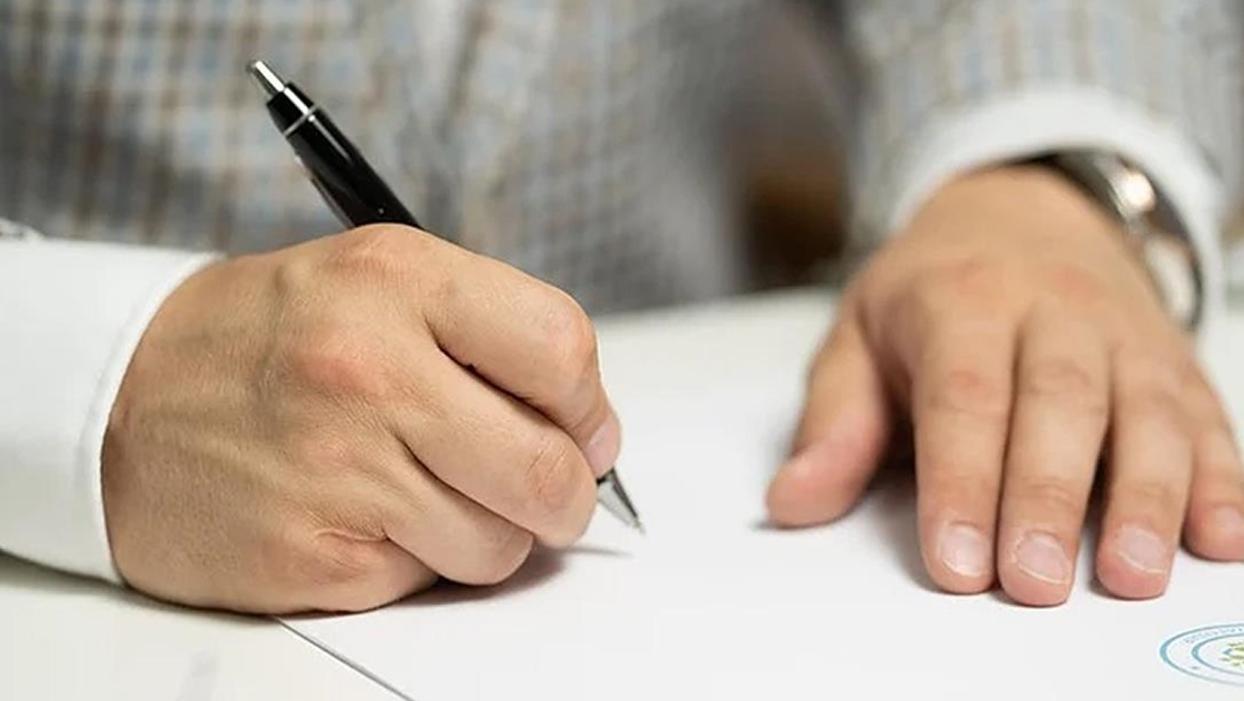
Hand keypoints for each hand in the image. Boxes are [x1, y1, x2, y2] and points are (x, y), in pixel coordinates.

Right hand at [102, 225, 619, 612]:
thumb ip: (485, 333)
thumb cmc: (263, 340)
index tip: (584, 430)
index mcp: (398, 281)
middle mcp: (370, 371)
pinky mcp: (315, 557)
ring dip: (488, 532)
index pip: (560, 349)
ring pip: (501, 544)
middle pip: (549, 470)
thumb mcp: (373, 280)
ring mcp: (340, 469)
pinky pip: (429, 582)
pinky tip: (368, 517)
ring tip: (431, 494)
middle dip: (566, 495)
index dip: (590, 406)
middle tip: (543, 488)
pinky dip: (418, 562)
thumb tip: (585, 425)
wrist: (116, 401)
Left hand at [767, 165, 1243, 604]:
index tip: (955, 562)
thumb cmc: (932, 291)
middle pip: (1058, 404)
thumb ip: (834, 423)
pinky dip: (1222, 480)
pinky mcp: (1174, 363)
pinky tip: (1221, 538)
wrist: (1023, 212)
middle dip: (1046, 498)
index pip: (962, 396)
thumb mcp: (858, 337)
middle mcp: (1051, 312)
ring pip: (1143, 412)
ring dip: (1145, 497)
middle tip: (1033, 583)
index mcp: (960, 302)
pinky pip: (1205, 417)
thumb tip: (793, 502)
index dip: (960, 481)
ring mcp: (1122, 336)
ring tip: (1131, 574)